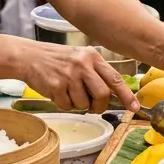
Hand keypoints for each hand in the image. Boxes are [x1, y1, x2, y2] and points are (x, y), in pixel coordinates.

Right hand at [21, 43, 137, 113]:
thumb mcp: (79, 58)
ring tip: (68, 93)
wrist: (28, 57)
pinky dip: (64, 104)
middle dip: (99, 106)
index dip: (127, 95)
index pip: (115, 78)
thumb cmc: (57, 59)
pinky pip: (67, 106)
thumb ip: (96, 73)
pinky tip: (57, 93)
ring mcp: (69, 75)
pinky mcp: (56, 85)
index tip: (134, 107)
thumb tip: (113, 95)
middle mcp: (83, 64)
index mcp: (92, 56)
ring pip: (84, 104)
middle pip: (102, 94)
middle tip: (92, 107)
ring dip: (78, 105)